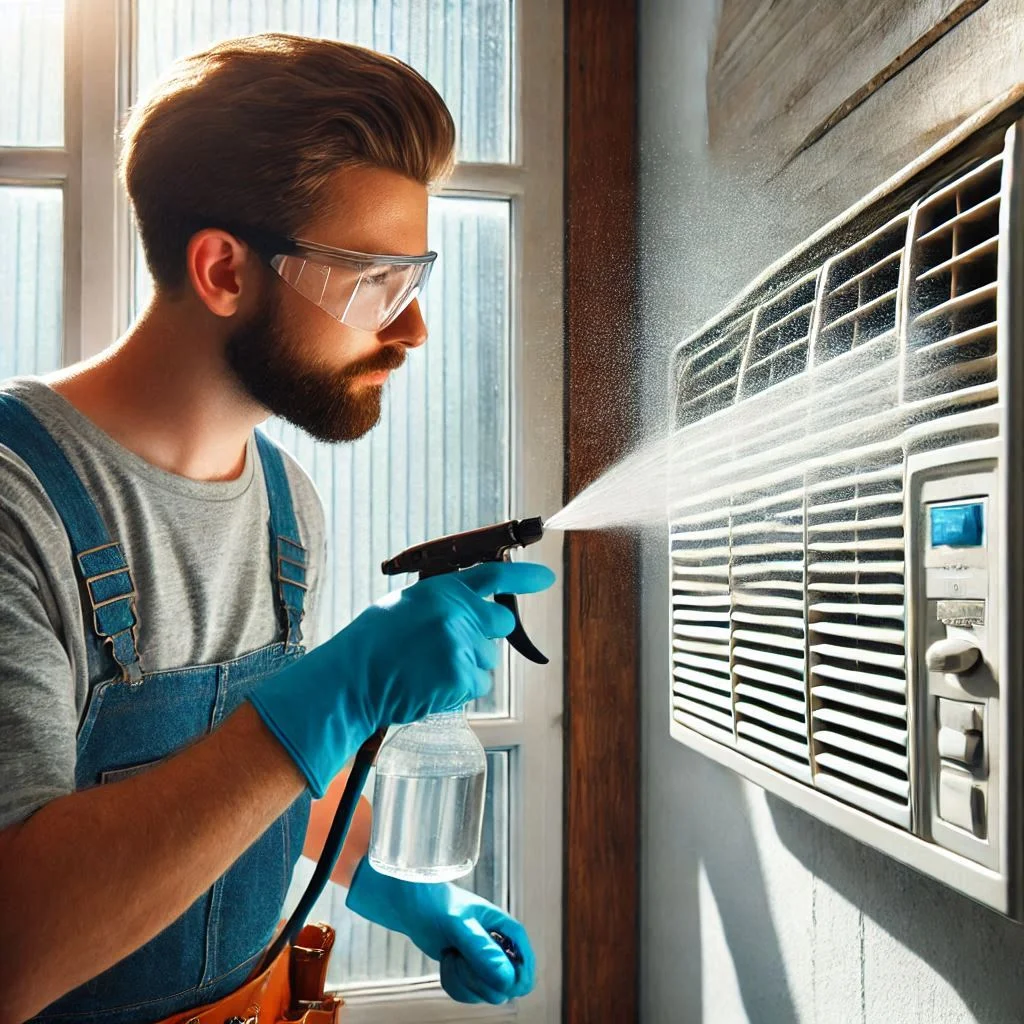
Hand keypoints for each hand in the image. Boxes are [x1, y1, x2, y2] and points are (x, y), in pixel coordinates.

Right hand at [247, 560, 554, 795]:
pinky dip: (459, 690)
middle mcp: (458, 613)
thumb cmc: (374, 644)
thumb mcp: (408, 606)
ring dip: (467, 667)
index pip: (494, 576)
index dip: (525, 577)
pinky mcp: (462, 677)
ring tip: (428, 669)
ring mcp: (462, 645)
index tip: (546, 577)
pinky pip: (477, 686)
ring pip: (487, 660)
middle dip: (485, 637)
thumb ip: (444, 605)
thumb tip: (473, 611)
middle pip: (500, 624)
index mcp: (443, 590)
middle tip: (452, 648)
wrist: (353, 679)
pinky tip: (430, 685)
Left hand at [346, 857, 535, 1003]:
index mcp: (507, 929)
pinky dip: (454, 984)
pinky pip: (470, 995)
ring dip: (464, 981)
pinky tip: (446, 963)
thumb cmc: (439, 904)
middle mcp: (500, 948)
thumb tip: (506, 979)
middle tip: (461, 960)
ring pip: (486, 993)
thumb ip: (481, 950)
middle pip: (506, 985)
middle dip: (480, 979)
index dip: (519, 977)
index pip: (525, 962)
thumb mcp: (459, 925)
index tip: (501, 983)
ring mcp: (484, 962)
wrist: (414, 907)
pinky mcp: (470, 972)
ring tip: (451, 956)